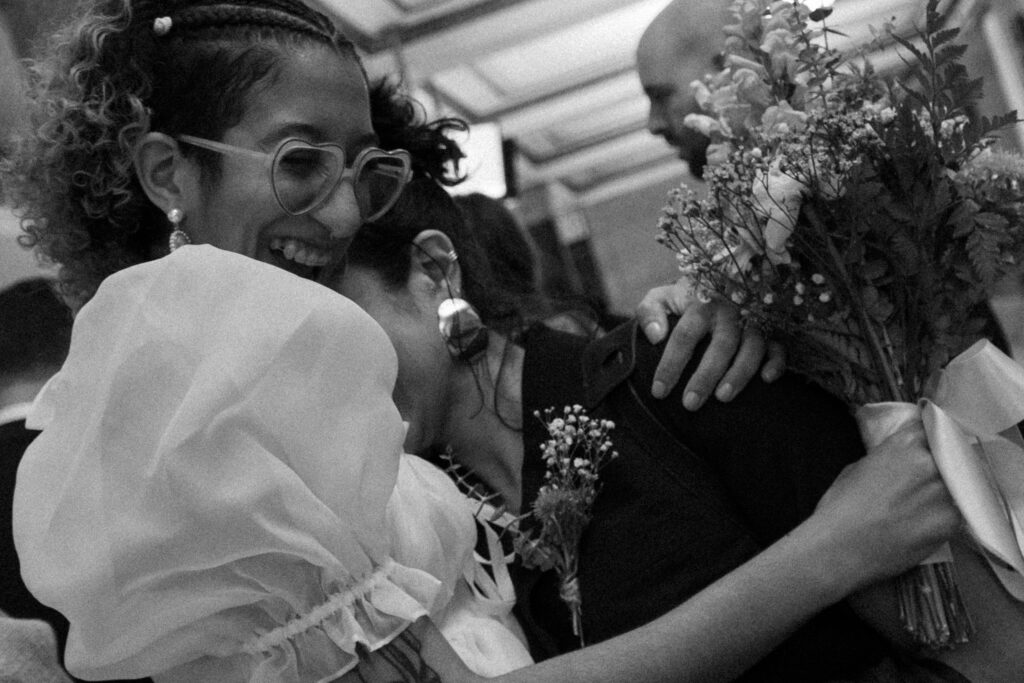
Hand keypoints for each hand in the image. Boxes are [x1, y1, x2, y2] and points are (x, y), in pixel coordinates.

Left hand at [636, 280, 784, 408]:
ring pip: (751, 347)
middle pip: (720, 344)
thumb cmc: (688, 298)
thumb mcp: (663, 297)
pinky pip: (780, 346)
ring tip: (723, 398)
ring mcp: (753, 319)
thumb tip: (654, 337)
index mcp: (700, 303)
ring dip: (739, 373)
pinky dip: (776, 362)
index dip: (671, 363)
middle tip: (690, 404)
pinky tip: (766, 380)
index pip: (684, 335)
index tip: (659, 391)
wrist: (723, 280)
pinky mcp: (773, 329)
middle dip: (705, 376)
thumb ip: (649, 312)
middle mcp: (729, 311)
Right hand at [812, 421, 959, 587]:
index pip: (931, 427)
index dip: (930, 436)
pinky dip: (947, 514)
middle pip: (951, 454)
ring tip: (929, 502)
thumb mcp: (858, 467)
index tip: (928, 445)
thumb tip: (900, 461)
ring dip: (949, 489)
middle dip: (943, 462)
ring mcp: (946, 492)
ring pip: (959, 483)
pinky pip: (958, 511)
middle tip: (929, 477)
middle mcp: (931, 462)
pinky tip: (928, 522)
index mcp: (905, 443)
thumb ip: (888, 458)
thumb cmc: (839, 506)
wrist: (841, 548)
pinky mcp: (952, 521)